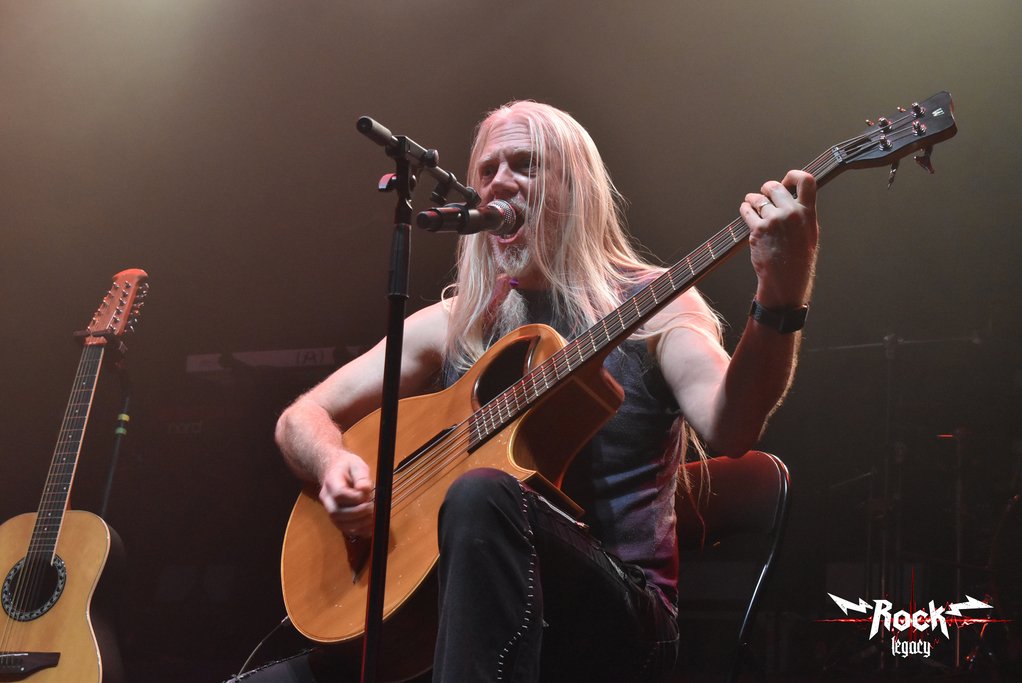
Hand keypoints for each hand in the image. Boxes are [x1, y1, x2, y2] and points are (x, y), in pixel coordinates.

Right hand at [318, 452, 374, 537]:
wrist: (335, 470)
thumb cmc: (347, 467)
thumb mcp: (356, 465)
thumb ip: (362, 476)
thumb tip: (365, 489)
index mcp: (331, 483)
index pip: (339, 494)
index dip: (354, 498)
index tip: (367, 495)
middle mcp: (327, 499)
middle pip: (336, 513)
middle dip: (357, 513)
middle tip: (372, 508)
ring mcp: (330, 510)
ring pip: (340, 524)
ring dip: (359, 524)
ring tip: (373, 517)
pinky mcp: (338, 518)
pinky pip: (345, 530)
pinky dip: (359, 531)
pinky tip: (370, 526)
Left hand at [740, 170, 818, 308]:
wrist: (787, 279)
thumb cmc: (798, 258)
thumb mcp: (809, 232)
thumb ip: (802, 212)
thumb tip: (791, 196)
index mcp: (807, 212)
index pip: (806, 181)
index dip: (793, 175)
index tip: (786, 180)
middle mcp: (791, 213)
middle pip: (774, 186)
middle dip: (767, 188)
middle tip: (764, 193)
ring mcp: (774, 221)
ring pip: (758, 198)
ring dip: (752, 199)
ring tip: (751, 202)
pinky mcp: (758, 230)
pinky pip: (747, 211)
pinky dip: (745, 209)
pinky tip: (746, 210)